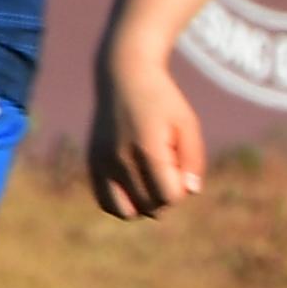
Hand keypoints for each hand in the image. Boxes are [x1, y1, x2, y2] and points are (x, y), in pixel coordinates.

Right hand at [90, 55, 208, 221]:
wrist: (124, 75)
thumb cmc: (162, 99)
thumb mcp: (187, 123)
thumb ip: (193, 159)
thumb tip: (190, 192)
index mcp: (147, 149)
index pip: (169, 197)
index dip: (181, 188)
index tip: (180, 165)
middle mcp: (120, 160)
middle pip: (150, 207)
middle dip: (165, 194)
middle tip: (167, 166)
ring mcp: (102, 163)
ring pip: (127, 212)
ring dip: (144, 204)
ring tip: (151, 179)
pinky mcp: (92, 163)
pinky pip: (107, 203)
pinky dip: (124, 203)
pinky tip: (135, 183)